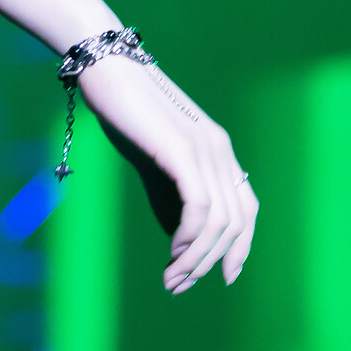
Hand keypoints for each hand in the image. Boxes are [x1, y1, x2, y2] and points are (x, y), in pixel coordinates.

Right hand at [73, 52, 258, 291]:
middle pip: (236, 223)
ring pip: (219, 222)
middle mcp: (220, 149)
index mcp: (218, 149)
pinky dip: (189, 238)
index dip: (240, 248)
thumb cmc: (122, 107)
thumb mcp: (152, 156)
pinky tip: (173, 253)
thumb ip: (170, 190)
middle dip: (212, 263)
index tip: (222, 278)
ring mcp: (205, 148)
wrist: (104, 64)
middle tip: (179, 285)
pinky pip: (199, 207)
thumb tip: (180, 239)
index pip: (246, 209)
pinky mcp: (182, 149)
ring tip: (172, 279)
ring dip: (197, 260)